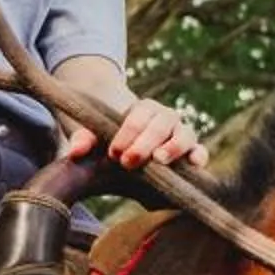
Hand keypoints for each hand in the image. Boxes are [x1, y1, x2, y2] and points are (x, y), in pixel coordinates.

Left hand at [66, 95, 206, 171]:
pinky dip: (199, 156)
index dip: (129, 131)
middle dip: (145, 142)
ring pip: (185, 134)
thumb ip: (83, 140)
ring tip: (158, 160)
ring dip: (173, 147)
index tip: (113, 152)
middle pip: (163, 123)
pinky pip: (199, 152)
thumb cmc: (108, 140)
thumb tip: (75, 152)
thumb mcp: (92, 137)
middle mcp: (167, 120)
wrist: (126, 148)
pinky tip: (195, 164)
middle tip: (128, 162)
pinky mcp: (189, 156)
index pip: (140, 115)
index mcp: (144, 110)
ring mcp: (181, 136)